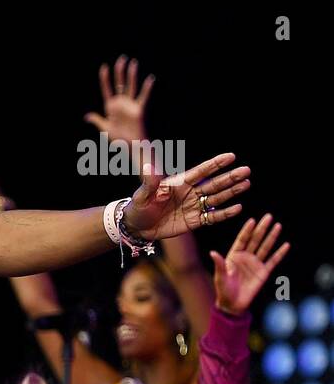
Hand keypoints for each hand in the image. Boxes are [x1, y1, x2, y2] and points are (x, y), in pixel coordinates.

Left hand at [84, 55, 152, 145]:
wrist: (130, 146)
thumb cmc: (119, 139)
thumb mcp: (106, 128)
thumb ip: (98, 120)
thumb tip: (87, 116)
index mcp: (111, 107)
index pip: (107, 89)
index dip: (105, 79)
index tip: (104, 67)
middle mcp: (121, 103)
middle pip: (120, 83)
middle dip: (120, 72)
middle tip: (122, 58)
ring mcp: (130, 105)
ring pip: (131, 86)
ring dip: (132, 75)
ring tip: (133, 63)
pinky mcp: (139, 110)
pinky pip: (143, 97)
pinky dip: (146, 89)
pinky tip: (150, 79)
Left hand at [122, 154, 249, 241]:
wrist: (136, 227)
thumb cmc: (138, 207)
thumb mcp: (142, 195)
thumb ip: (150, 182)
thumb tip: (149, 166)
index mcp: (179, 183)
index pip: (201, 172)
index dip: (215, 164)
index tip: (231, 157)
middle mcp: (190, 193)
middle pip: (213, 184)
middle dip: (230, 178)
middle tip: (247, 171)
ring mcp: (193, 207)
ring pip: (216, 198)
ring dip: (231, 192)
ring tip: (246, 184)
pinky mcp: (194, 221)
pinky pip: (212, 217)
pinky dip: (225, 213)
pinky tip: (237, 208)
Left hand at [210, 214, 289, 315]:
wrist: (232, 304)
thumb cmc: (223, 289)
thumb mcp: (220, 276)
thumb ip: (219, 264)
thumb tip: (212, 252)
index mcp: (233, 256)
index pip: (242, 240)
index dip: (247, 230)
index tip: (252, 219)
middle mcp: (245, 257)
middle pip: (255, 240)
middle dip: (262, 228)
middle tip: (269, 216)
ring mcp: (255, 264)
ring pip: (265, 247)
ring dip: (271, 237)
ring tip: (278, 225)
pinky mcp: (263, 272)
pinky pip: (273, 261)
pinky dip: (279, 253)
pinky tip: (286, 245)